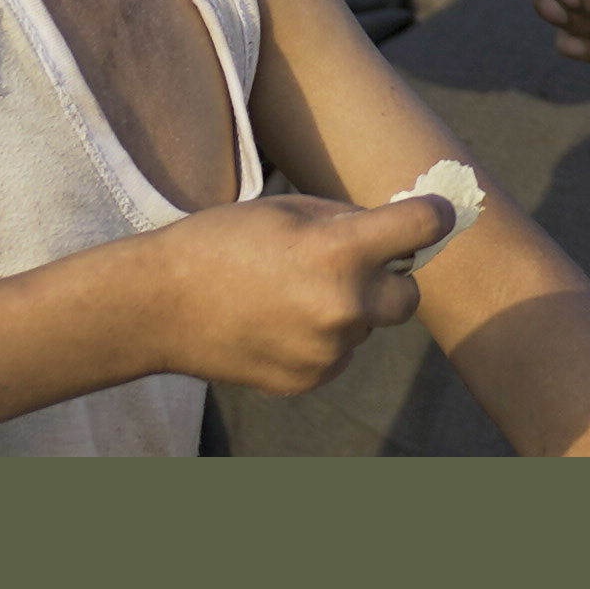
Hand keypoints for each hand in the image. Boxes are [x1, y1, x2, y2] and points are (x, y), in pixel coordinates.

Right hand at [142, 189, 453, 394]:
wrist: (156, 307)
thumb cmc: (220, 243)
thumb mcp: (288, 210)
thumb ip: (350, 220)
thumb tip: (400, 230)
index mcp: (340, 252)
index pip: (426, 226)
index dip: (433, 215)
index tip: (432, 215)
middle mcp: (345, 305)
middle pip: (410, 295)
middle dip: (390, 279)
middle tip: (349, 267)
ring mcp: (329, 349)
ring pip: (367, 326)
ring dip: (347, 310)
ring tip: (287, 295)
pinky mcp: (311, 378)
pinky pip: (339, 354)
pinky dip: (321, 341)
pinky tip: (276, 324)